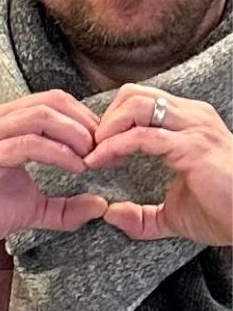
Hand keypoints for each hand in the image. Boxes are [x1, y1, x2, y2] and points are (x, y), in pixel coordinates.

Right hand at [0, 90, 108, 257]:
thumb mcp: (30, 207)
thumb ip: (63, 206)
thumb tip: (99, 206)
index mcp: (0, 122)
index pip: (52, 101)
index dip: (84, 119)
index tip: (105, 147)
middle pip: (51, 101)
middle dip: (85, 124)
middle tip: (104, 151)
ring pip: (41, 116)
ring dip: (75, 135)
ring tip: (92, 158)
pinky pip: (27, 144)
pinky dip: (58, 153)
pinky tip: (74, 168)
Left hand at [88, 84, 232, 245]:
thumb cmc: (224, 213)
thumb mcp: (174, 215)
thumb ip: (141, 216)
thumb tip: (110, 215)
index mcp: (188, 123)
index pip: (139, 100)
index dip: (110, 121)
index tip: (95, 150)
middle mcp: (193, 118)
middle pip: (133, 94)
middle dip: (103, 119)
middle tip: (92, 149)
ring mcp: (195, 129)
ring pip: (135, 105)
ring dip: (106, 128)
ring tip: (95, 155)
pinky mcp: (193, 147)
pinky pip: (142, 135)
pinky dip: (114, 146)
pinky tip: (101, 161)